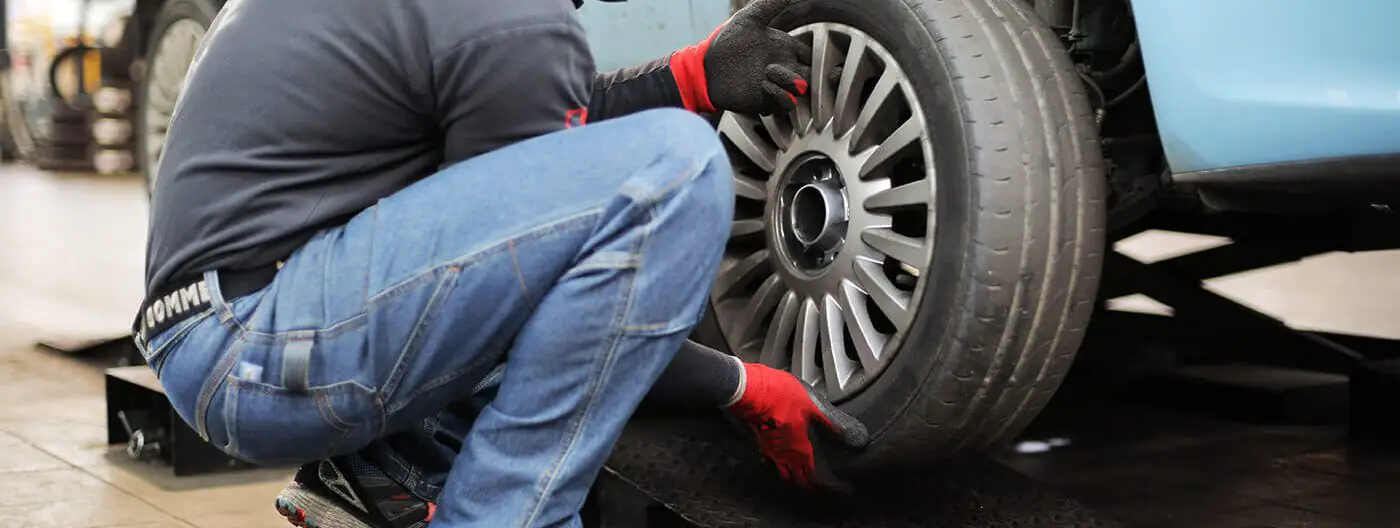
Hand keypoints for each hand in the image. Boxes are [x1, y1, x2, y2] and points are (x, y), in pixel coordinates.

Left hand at [670, 0, 812, 115]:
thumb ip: (772, 4)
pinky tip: (764, 84)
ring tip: (769, 71)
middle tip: (786, 63)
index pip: (809, 54)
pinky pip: (786, 104)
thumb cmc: (726, 42)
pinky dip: (781, 95)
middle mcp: (783, 68)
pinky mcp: (767, 102)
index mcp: (784, 48)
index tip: (798, 50)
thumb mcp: (750, 19)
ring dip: (791, 81)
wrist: (705, 68)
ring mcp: (776, 86)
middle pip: (810, 73)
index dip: (811, 53)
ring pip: (801, 90)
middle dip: (806, 70)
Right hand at [726, 363, 868, 489]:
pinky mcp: (760, 442)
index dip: (828, 486)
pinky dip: (778, 466)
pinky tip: (779, 461)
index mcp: (801, 450)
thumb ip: (834, 423)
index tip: (839, 489)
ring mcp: (771, 451)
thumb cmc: (781, 397)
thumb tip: (857, 438)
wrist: (751, 391)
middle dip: (810, 486)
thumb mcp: (814, 407)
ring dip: (793, 478)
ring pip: (783, 473)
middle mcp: (785, 456)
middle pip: (798, 480)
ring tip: (801, 478)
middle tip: (820, 487)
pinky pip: (770, 462)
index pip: (815, 477)